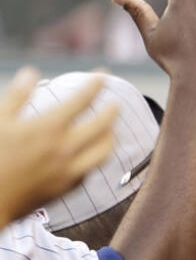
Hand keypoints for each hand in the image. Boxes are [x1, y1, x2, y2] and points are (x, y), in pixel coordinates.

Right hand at [0, 68, 116, 225]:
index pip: (82, 100)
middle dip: (112, 109)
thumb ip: (16, 96)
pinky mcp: (69, 188)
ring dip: (110, 135)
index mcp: (48, 127)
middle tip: (116, 101)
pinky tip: (92, 153)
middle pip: (102, 124)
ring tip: (111, 128)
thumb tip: (31, 72)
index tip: (104, 74)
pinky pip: (92, 169)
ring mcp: (70, 170)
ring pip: (105, 150)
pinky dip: (97, 157)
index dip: (96, 84)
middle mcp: (65, 148)